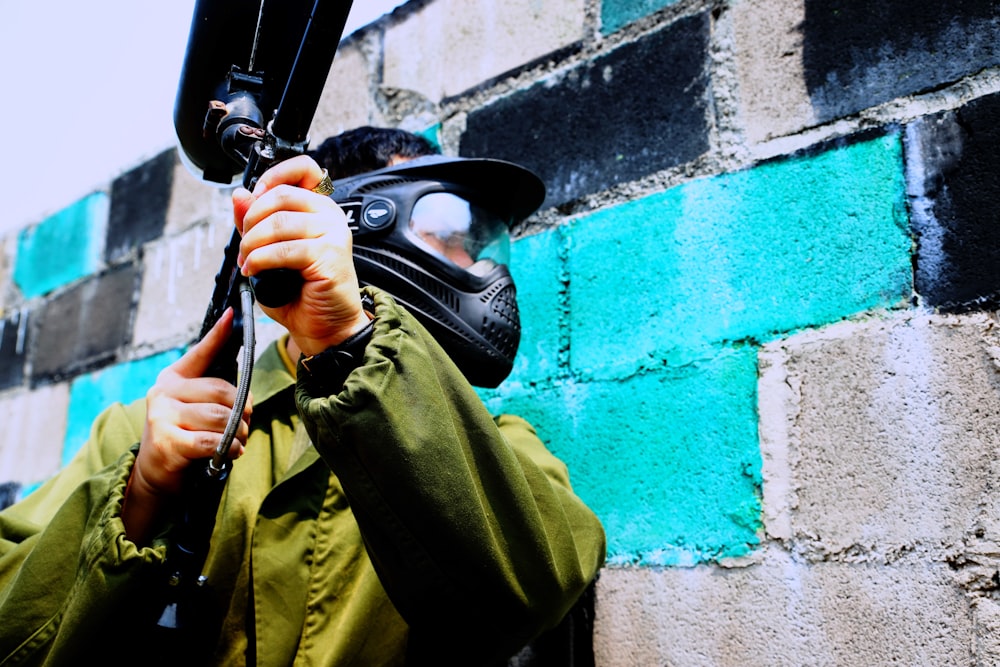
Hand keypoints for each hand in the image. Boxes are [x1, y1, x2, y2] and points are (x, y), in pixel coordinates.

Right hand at [122, 308, 251, 542]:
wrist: (156, 472)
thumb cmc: (185, 434)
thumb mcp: (195, 407)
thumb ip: (214, 393)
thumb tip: (246, 392)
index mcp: (174, 377)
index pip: (200, 352)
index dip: (217, 334)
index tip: (230, 314)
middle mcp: (164, 391)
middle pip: (221, 391)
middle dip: (243, 409)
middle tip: (248, 422)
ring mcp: (162, 416)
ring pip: (220, 417)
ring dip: (239, 431)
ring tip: (240, 440)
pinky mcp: (166, 441)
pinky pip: (211, 440)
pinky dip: (229, 448)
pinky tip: (232, 452)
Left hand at [233, 155, 369, 356]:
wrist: (325, 328)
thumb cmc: (301, 293)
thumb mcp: (268, 251)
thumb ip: (255, 223)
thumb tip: (239, 195)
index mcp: (319, 208)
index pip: (304, 169)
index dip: (275, 175)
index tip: (256, 196)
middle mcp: (331, 216)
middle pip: (281, 195)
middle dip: (251, 220)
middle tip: (244, 244)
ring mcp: (334, 234)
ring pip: (278, 223)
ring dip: (251, 244)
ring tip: (247, 262)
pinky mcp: (330, 256)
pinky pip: (283, 249)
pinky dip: (260, 260)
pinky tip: (254, 270)